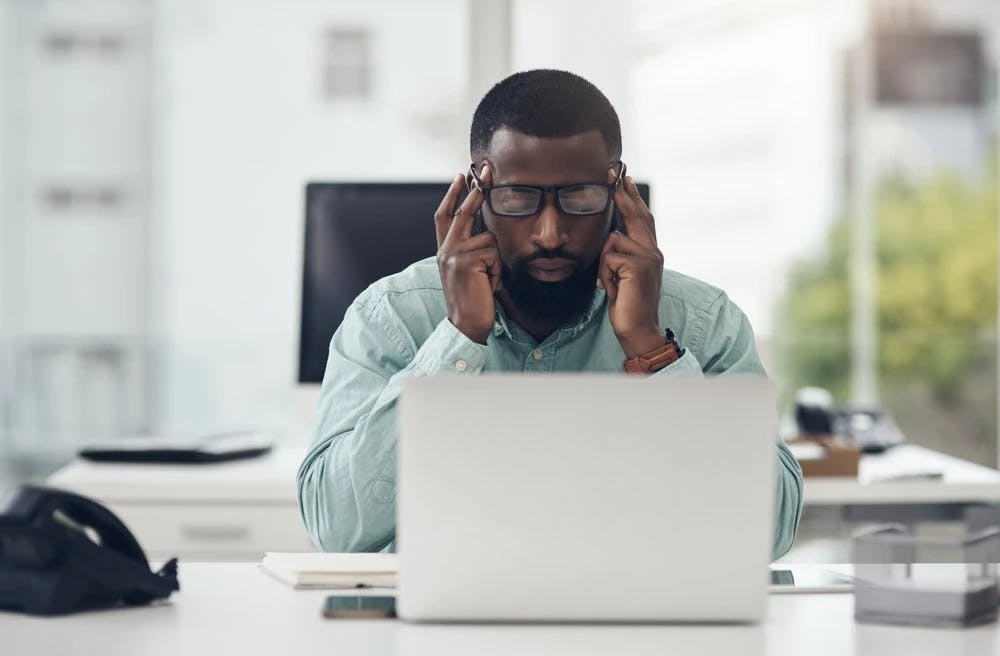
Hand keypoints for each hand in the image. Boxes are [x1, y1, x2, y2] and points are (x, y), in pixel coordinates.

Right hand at [434, 164, 501, 344]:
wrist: (466, 324)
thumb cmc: (474, 300)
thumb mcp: (470, 270)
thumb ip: (472, 250)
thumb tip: (488, 230)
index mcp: (445, 250)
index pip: (445, 216)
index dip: (452, 194)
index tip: (460, 176)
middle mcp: (445, 249)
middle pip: (463, 212)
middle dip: (476, 190)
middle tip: (487, 170)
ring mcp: (453, 254)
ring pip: (489, 239)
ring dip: (496, 262)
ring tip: (488, 281)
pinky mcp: (465, 261)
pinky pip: (494, 254)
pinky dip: (497, 271)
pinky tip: (489, 285)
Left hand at [598, 171, 665, 357]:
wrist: (638, 330)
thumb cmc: (627, 305)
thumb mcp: (623, 275)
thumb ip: (621, 254)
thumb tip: (611, 235)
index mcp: (651, 252)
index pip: (642, 218)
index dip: (632, 198)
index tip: (623, 179)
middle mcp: (653, 251)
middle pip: (636, 215)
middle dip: (622, 194)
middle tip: (612, 173)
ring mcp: (648, 257)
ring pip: (612, 241)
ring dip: (604, 267)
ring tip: (612, 286)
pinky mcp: (638, 265)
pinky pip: (608, 258)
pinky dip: (604, 276)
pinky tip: (613, 290)